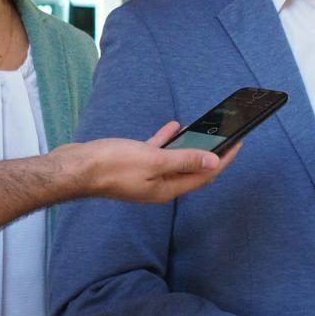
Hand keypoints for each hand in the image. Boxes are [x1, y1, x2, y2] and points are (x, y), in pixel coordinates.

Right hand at [58, 123, 236, 202]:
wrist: (75, 168)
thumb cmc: (111, 166)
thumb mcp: (154, 161)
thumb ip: (184, 161)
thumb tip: (214, 163)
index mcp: (167, 189)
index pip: (205, 175)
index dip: (225, 160)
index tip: (239, 143)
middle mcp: (159, 186)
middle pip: (194, 169)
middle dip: (213, 154)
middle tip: (228, 137)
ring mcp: (146, 176)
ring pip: (176, 160)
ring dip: (191, 146)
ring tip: (206, 131)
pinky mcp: (133, 165)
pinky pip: (157, 152)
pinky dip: (167, 140)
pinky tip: (172, 126)